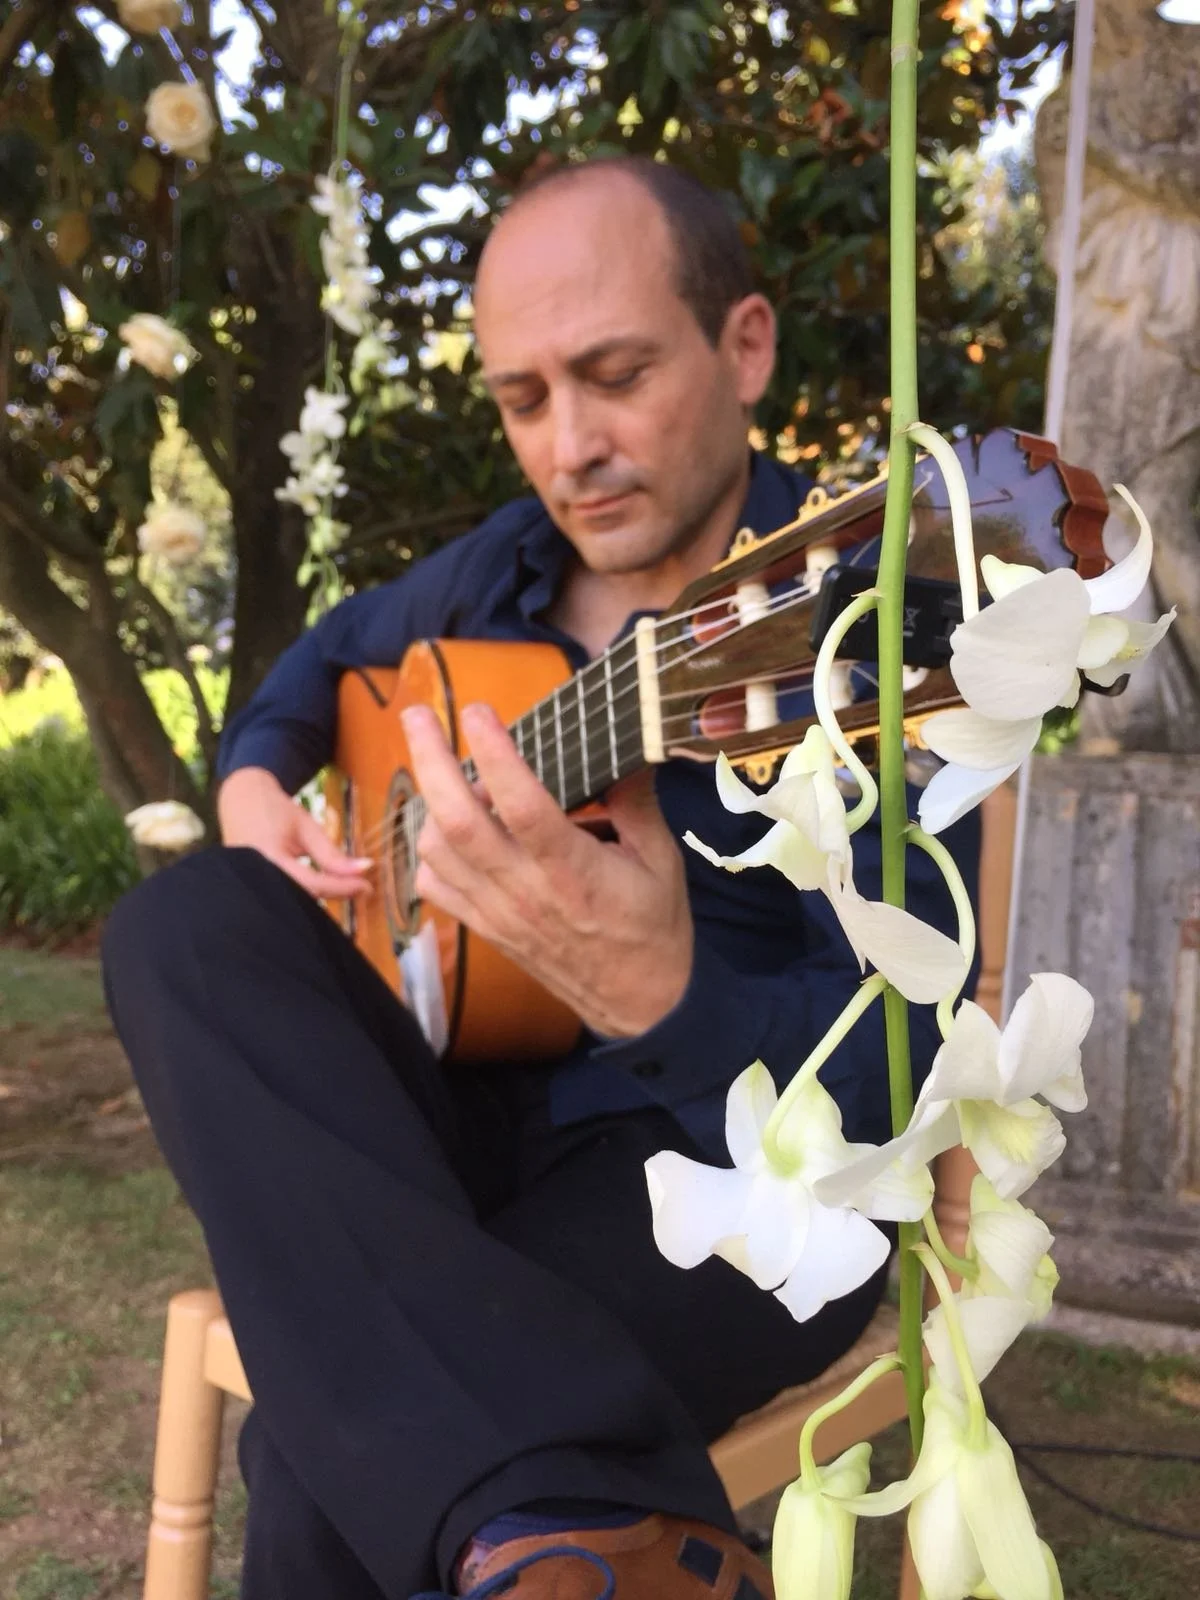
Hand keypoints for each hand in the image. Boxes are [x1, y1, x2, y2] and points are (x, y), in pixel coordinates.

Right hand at [217, 766, 372, 899]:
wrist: (240, 802)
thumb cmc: (273, 810)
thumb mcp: (306, 827)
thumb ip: (331, 853)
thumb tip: (363, 870)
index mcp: (269, 858)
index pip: (313, 884)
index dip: (343, 888)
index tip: (367, 886)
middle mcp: (256, 877)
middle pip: (304, 898)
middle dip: (334, 895)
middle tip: (359, 887)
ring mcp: (252, 886)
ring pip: (295, 903)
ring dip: (323, 897)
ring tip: (346, 886)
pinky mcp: (254, 890)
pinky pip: (285, 898)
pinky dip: (307, 895)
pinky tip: (325, 886)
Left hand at [402, 702, 693, 1037]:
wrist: (639, 1003)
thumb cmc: (654, 927)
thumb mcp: (661, 860)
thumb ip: (635, 802)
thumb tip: (622, 747)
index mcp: (573, 871)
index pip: (521, 806)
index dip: (495, 755)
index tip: (478, 711)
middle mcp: (525, 891)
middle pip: (456, 823)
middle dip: (429, 762)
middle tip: (419, 716)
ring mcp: (498, 913)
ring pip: (436, 851)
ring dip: (430, 803)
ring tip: (446, 770)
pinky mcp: (486, 929)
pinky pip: (434, 886)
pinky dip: (429, 851)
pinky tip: (447, 829)